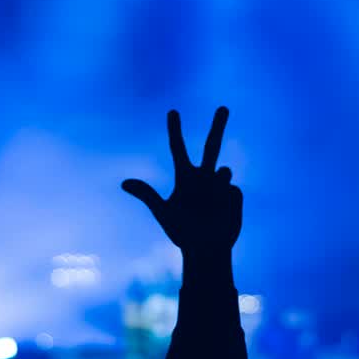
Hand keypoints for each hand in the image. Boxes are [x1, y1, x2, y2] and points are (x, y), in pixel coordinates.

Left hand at [122, 108, 242, 254]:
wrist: (206, 250)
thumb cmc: (182, 233)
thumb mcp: (164, 213)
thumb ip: (147, 194)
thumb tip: (124, 182)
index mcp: (184, 177)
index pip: (179, 148)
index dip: (175, 130)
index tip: (172, 111)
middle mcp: (203, 177)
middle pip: (212, 145)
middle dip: (218, 126)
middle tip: (224, 107)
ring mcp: (220, 185)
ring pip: (225, 171)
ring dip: (219, 182)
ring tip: (212, 203)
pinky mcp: (234, 195)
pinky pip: (233, 189)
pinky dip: (228, 200)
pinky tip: (224, 213)